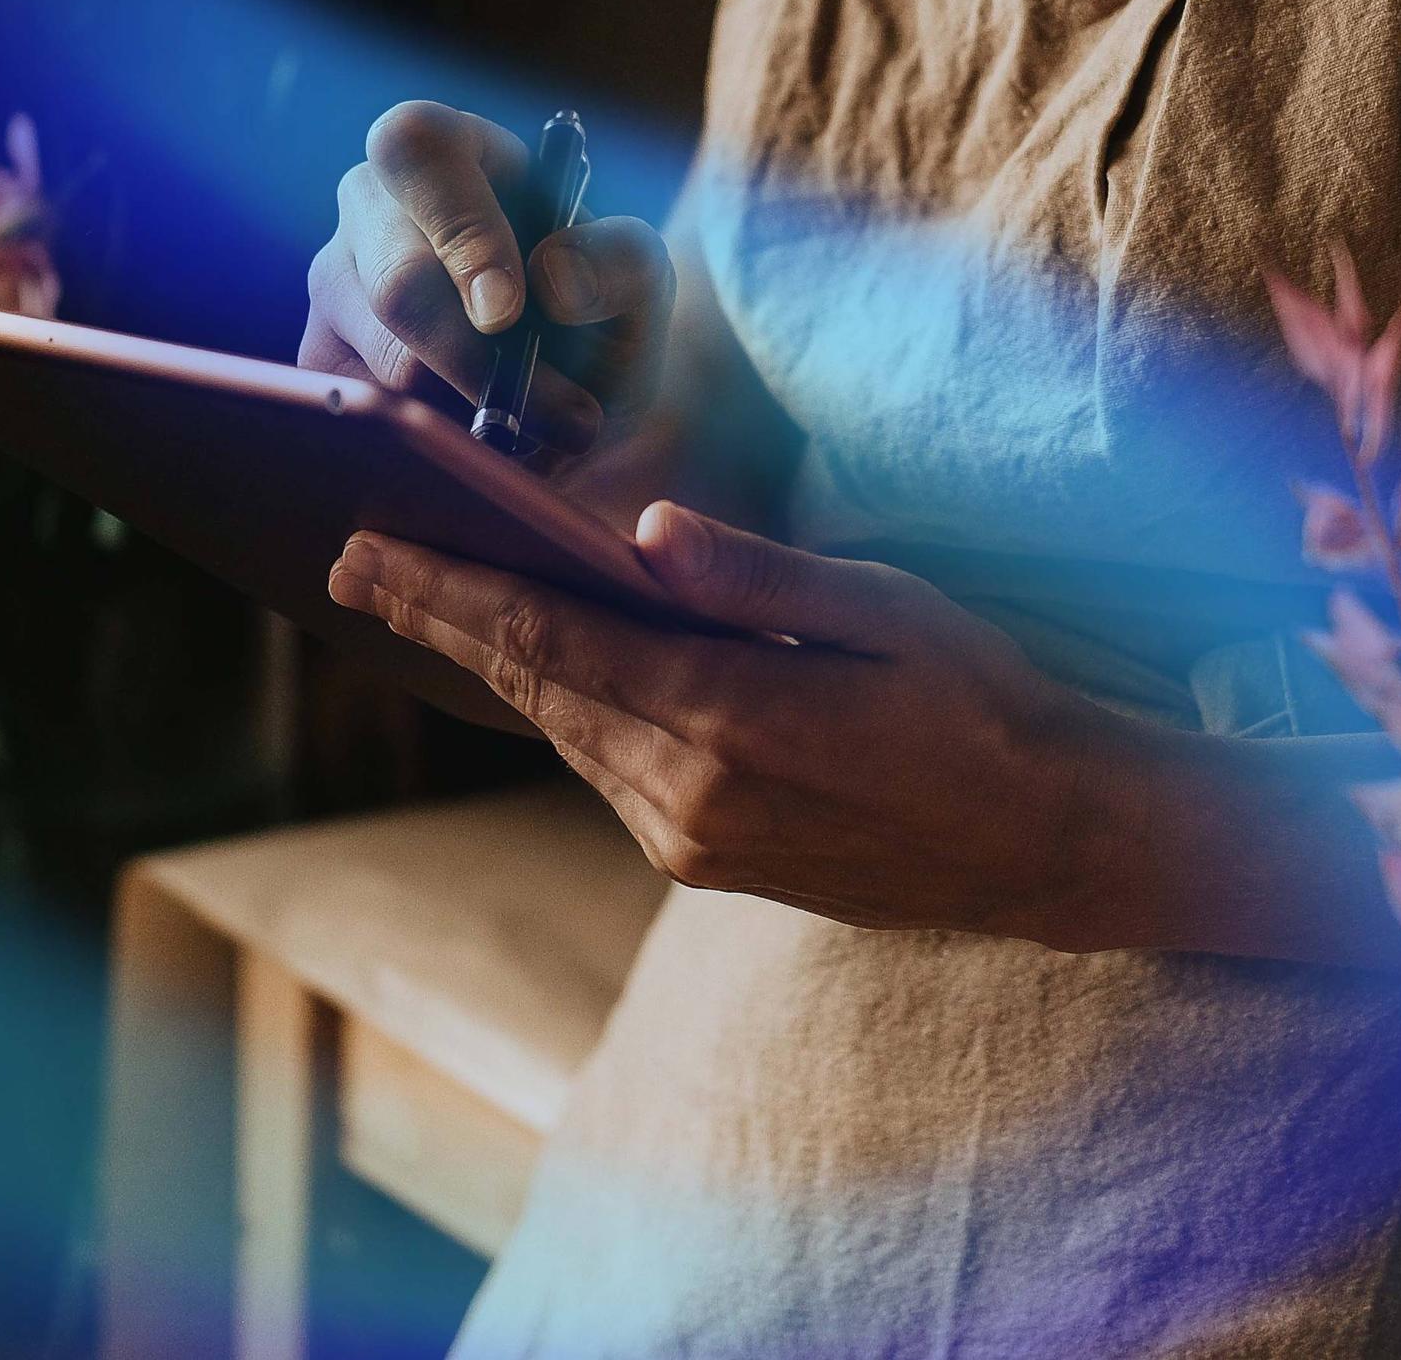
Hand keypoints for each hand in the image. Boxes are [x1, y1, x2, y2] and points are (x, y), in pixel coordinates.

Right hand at [297, 100, 671, 461]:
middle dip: (473, 361)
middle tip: (546, 413)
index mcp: (447, 152)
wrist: (576, 388)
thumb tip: (555, 281)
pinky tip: (477, 441)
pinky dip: (431, 444)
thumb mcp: (640, 279)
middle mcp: (371, 206)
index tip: (508, 313)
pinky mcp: (321, 365)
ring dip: (465, 415)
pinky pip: (362, 416)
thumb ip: (622, 260)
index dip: (460, 229)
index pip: (419, 150)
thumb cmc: (598, 311)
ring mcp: (335, 285)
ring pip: (377, 366)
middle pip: (394, 281)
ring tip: (532, 431)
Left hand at [325, 503, 1174, 946]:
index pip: (550, 640)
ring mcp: (692, 840)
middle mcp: (689, 792)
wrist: (1044, 841)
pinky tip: (553, 667)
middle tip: (356, 563)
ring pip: (568, 731)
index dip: (446, 593)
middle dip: (443, 619)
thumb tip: (646, 536)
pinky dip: (569, 709)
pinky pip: (611, 769)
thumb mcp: (887, 611)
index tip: (364, 552)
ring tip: (434, 599)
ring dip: (504, 664)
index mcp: (728, 715)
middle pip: (535, 687)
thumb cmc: (982, 702)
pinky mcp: (708, 863)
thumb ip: (760, 577)